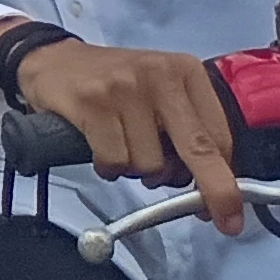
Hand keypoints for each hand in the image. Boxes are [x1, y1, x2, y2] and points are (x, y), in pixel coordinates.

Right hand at [0, 35, 245, 235]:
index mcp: (185, 71)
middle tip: (223, 220)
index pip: (219, 135)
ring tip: (123, 148)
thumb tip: (210, 188)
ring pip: (151, 164)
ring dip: (138, 171)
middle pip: (198, 149)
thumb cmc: (114, 83)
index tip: (228, 207)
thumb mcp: (161, 92)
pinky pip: (115, 161)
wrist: (51, 59)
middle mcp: (159, 75)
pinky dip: (110, 167)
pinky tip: (101, 148)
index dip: (226, 179)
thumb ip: (188, 129)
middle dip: (214, 191)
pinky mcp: (92, 103)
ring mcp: (124, 88)